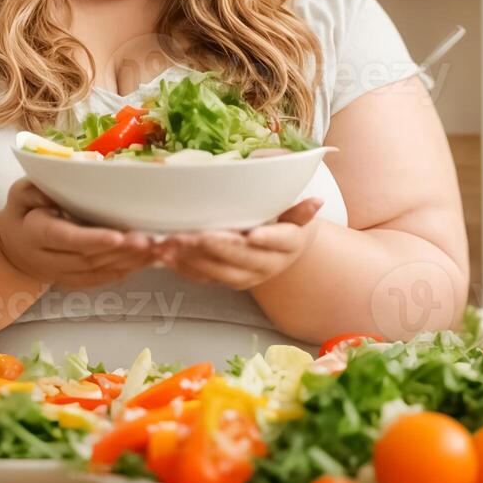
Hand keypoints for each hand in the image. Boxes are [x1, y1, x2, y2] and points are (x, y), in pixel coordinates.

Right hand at [0, 179, 156, 287]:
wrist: (12, 248)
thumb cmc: (21, 212)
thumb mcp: (19, 194)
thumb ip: (33, 190)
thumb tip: (52, 192)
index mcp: (35, 234)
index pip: (65, 238)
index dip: (92, 239)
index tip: (117, 235)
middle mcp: (48, 260)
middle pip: (88, 258)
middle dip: (120, 250)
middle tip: (149, 239)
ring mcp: (62, 274)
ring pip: (98, 271)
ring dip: (128, 261)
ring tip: (155, 248)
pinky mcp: (74, 281)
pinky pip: (101, 279)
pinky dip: (124, 270)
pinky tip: (145, 260)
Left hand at [155, 198, 323, 289]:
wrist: (283, 249)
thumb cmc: (285, 216)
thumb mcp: (296, 206)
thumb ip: (300, 204)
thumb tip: (316, 201)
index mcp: (291, 242)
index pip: (281, 240)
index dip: (268, 238)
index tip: (253, 235)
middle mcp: (270, 264)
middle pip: (245, 257)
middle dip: (218, 247)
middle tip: (195, 235)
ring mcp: (249, 276)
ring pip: (221, 272)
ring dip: (194, 259)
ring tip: (172, 244)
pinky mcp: (227, 281)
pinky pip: (205, 278)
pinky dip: (184, 267)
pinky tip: (166, 256)